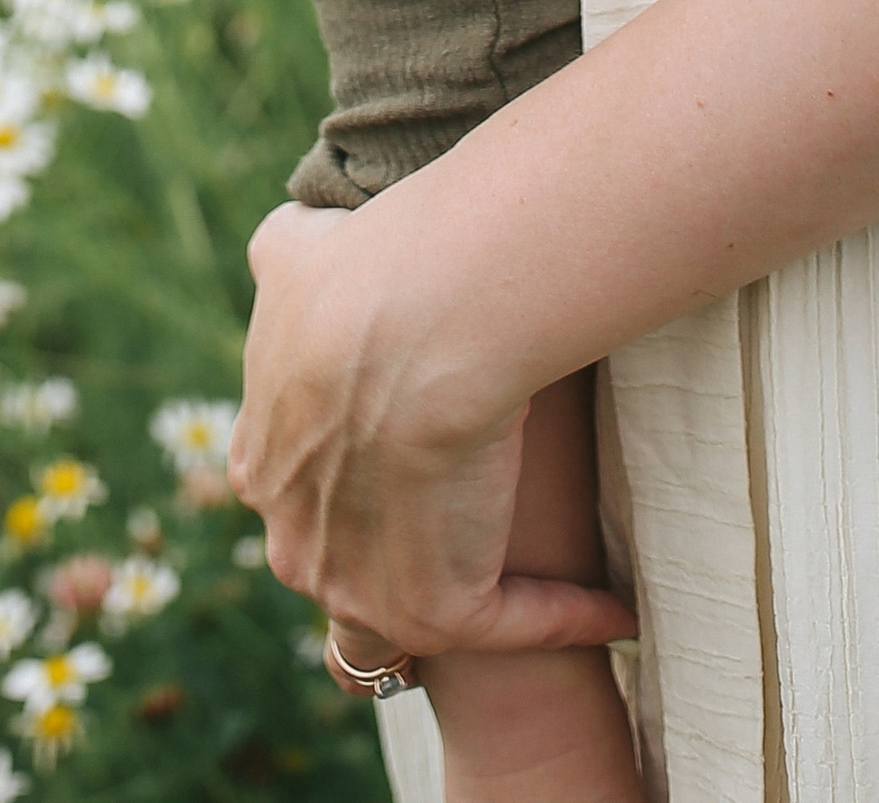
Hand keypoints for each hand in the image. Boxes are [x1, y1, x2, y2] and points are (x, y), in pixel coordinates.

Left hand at [235, 203, 637, 660]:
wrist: (424, 313)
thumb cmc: (370, 265)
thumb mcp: (294, 252)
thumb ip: (288, 266)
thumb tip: (292, 247)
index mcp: (263, 459)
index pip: (301, 492)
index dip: (349, 477)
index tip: (410, 451)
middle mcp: (293, 541)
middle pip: (338, 567)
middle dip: (385, 552)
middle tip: (464, 516)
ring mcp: (355, 589)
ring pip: (392, 629)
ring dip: (455, 599)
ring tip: (526, 576)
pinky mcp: (431, 612)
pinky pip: (504, 631)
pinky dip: (562, 618)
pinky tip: (614, 604)